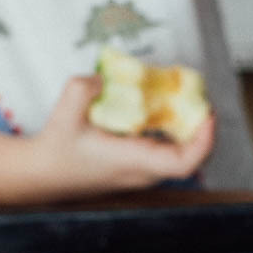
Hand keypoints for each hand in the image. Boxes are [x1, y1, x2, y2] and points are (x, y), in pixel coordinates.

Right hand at [31, 76, 213, 190]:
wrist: (44, 174)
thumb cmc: (56, 150)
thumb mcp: (63, 113)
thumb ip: (82, 89)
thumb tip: (102, 78)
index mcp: (133, 162)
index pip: (183, 163)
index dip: (204, 141)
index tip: (208, 116)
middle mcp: (144, 172)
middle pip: (190, 156)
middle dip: (201, 126)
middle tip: (199, 95)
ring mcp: (144, 173)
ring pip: (181, 154)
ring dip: (189, 127)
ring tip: (186, 98)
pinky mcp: (140, 168)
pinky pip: (167, 151)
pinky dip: (173, 130)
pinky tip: (165, 108)